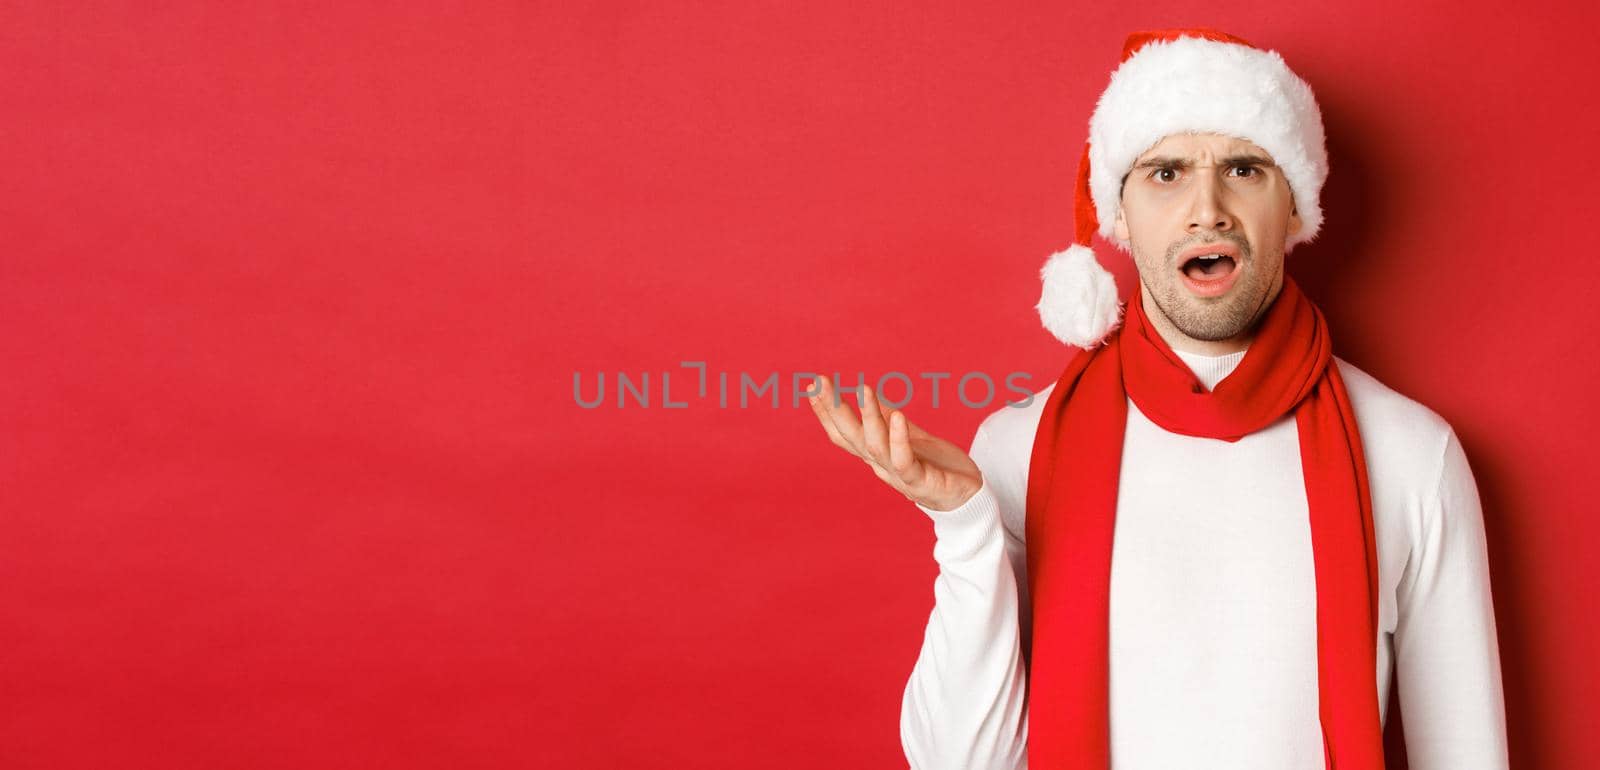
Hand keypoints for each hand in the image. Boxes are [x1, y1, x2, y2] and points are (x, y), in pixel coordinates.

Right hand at [805, 376, 982, 511]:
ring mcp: (899, 476)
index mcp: (877, 456)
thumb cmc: (939, 467)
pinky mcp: (921, 483)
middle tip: (820, 382)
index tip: (812, 386)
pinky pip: (905, 462)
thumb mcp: (912, 437)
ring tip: (863, 388)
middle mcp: (881, 467)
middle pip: (851, 438)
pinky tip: (897, 416)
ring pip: (875, 447)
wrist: (968, 499)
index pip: (844, 433)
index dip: (827, 412)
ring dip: (867, 417)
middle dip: (834, 409)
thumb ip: (889, 419)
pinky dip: (899, 440)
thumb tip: (870, 395)